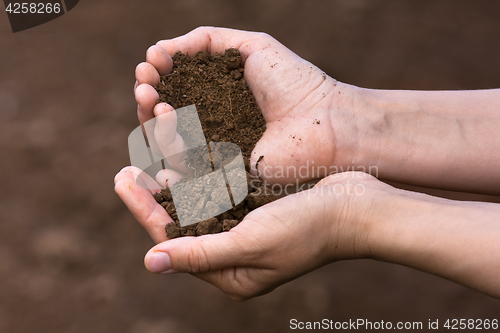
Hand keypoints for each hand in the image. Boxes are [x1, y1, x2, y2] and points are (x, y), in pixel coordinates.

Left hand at [115, 167, 396, 299]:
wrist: (357, 207)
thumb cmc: (309, 229)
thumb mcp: (251, 243)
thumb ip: (200, 253)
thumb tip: (151, 262)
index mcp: (230, 274)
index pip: (174, 241)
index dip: (145, 211)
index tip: (122, 181)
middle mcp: (233, 255)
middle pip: (183, 223)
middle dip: (154, 195)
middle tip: (125, 170)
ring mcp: (245, 231)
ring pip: (199, 204)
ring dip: (175, 179)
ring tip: (148, 160)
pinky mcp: (256, 209)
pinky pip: (220, 190)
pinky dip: (201, 172)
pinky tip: (183, 154)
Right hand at [134, 26, 363, 184]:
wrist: (326, 120)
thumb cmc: (295, 82)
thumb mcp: (248, 46)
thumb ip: (204, 41)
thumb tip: (159, 49)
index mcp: (215, 101)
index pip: (173, 92)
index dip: (156, 77)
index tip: (150, 62)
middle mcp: (211, 130)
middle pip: (163, 121)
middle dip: (147, 98)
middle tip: (144, 82)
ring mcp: (215, 157)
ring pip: (168, 145)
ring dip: (151, 120)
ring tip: (152, 98)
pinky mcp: (221, 181)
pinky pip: (184, 170)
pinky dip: (166, 147)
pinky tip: (160, 120)